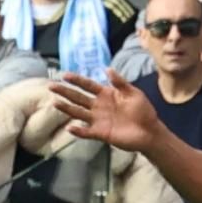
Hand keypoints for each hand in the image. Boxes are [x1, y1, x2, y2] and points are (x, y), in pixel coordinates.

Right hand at [53, 72, 170, 153]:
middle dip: (65, 92)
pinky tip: (70, 128)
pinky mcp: (101, 133)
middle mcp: (98, 106)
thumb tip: (107, 69)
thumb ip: (120, 83)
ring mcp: (98, 120)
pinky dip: (78, 131)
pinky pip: (86, 132)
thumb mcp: (134, 94)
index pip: (87, 85)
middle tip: (51, 86)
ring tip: (55, 103)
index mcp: (106, 94)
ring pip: (78, 113)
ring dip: (67, 108)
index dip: (76, 80)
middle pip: (78, 97)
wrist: (150, 132)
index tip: (64, 75)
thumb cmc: (144, 111)